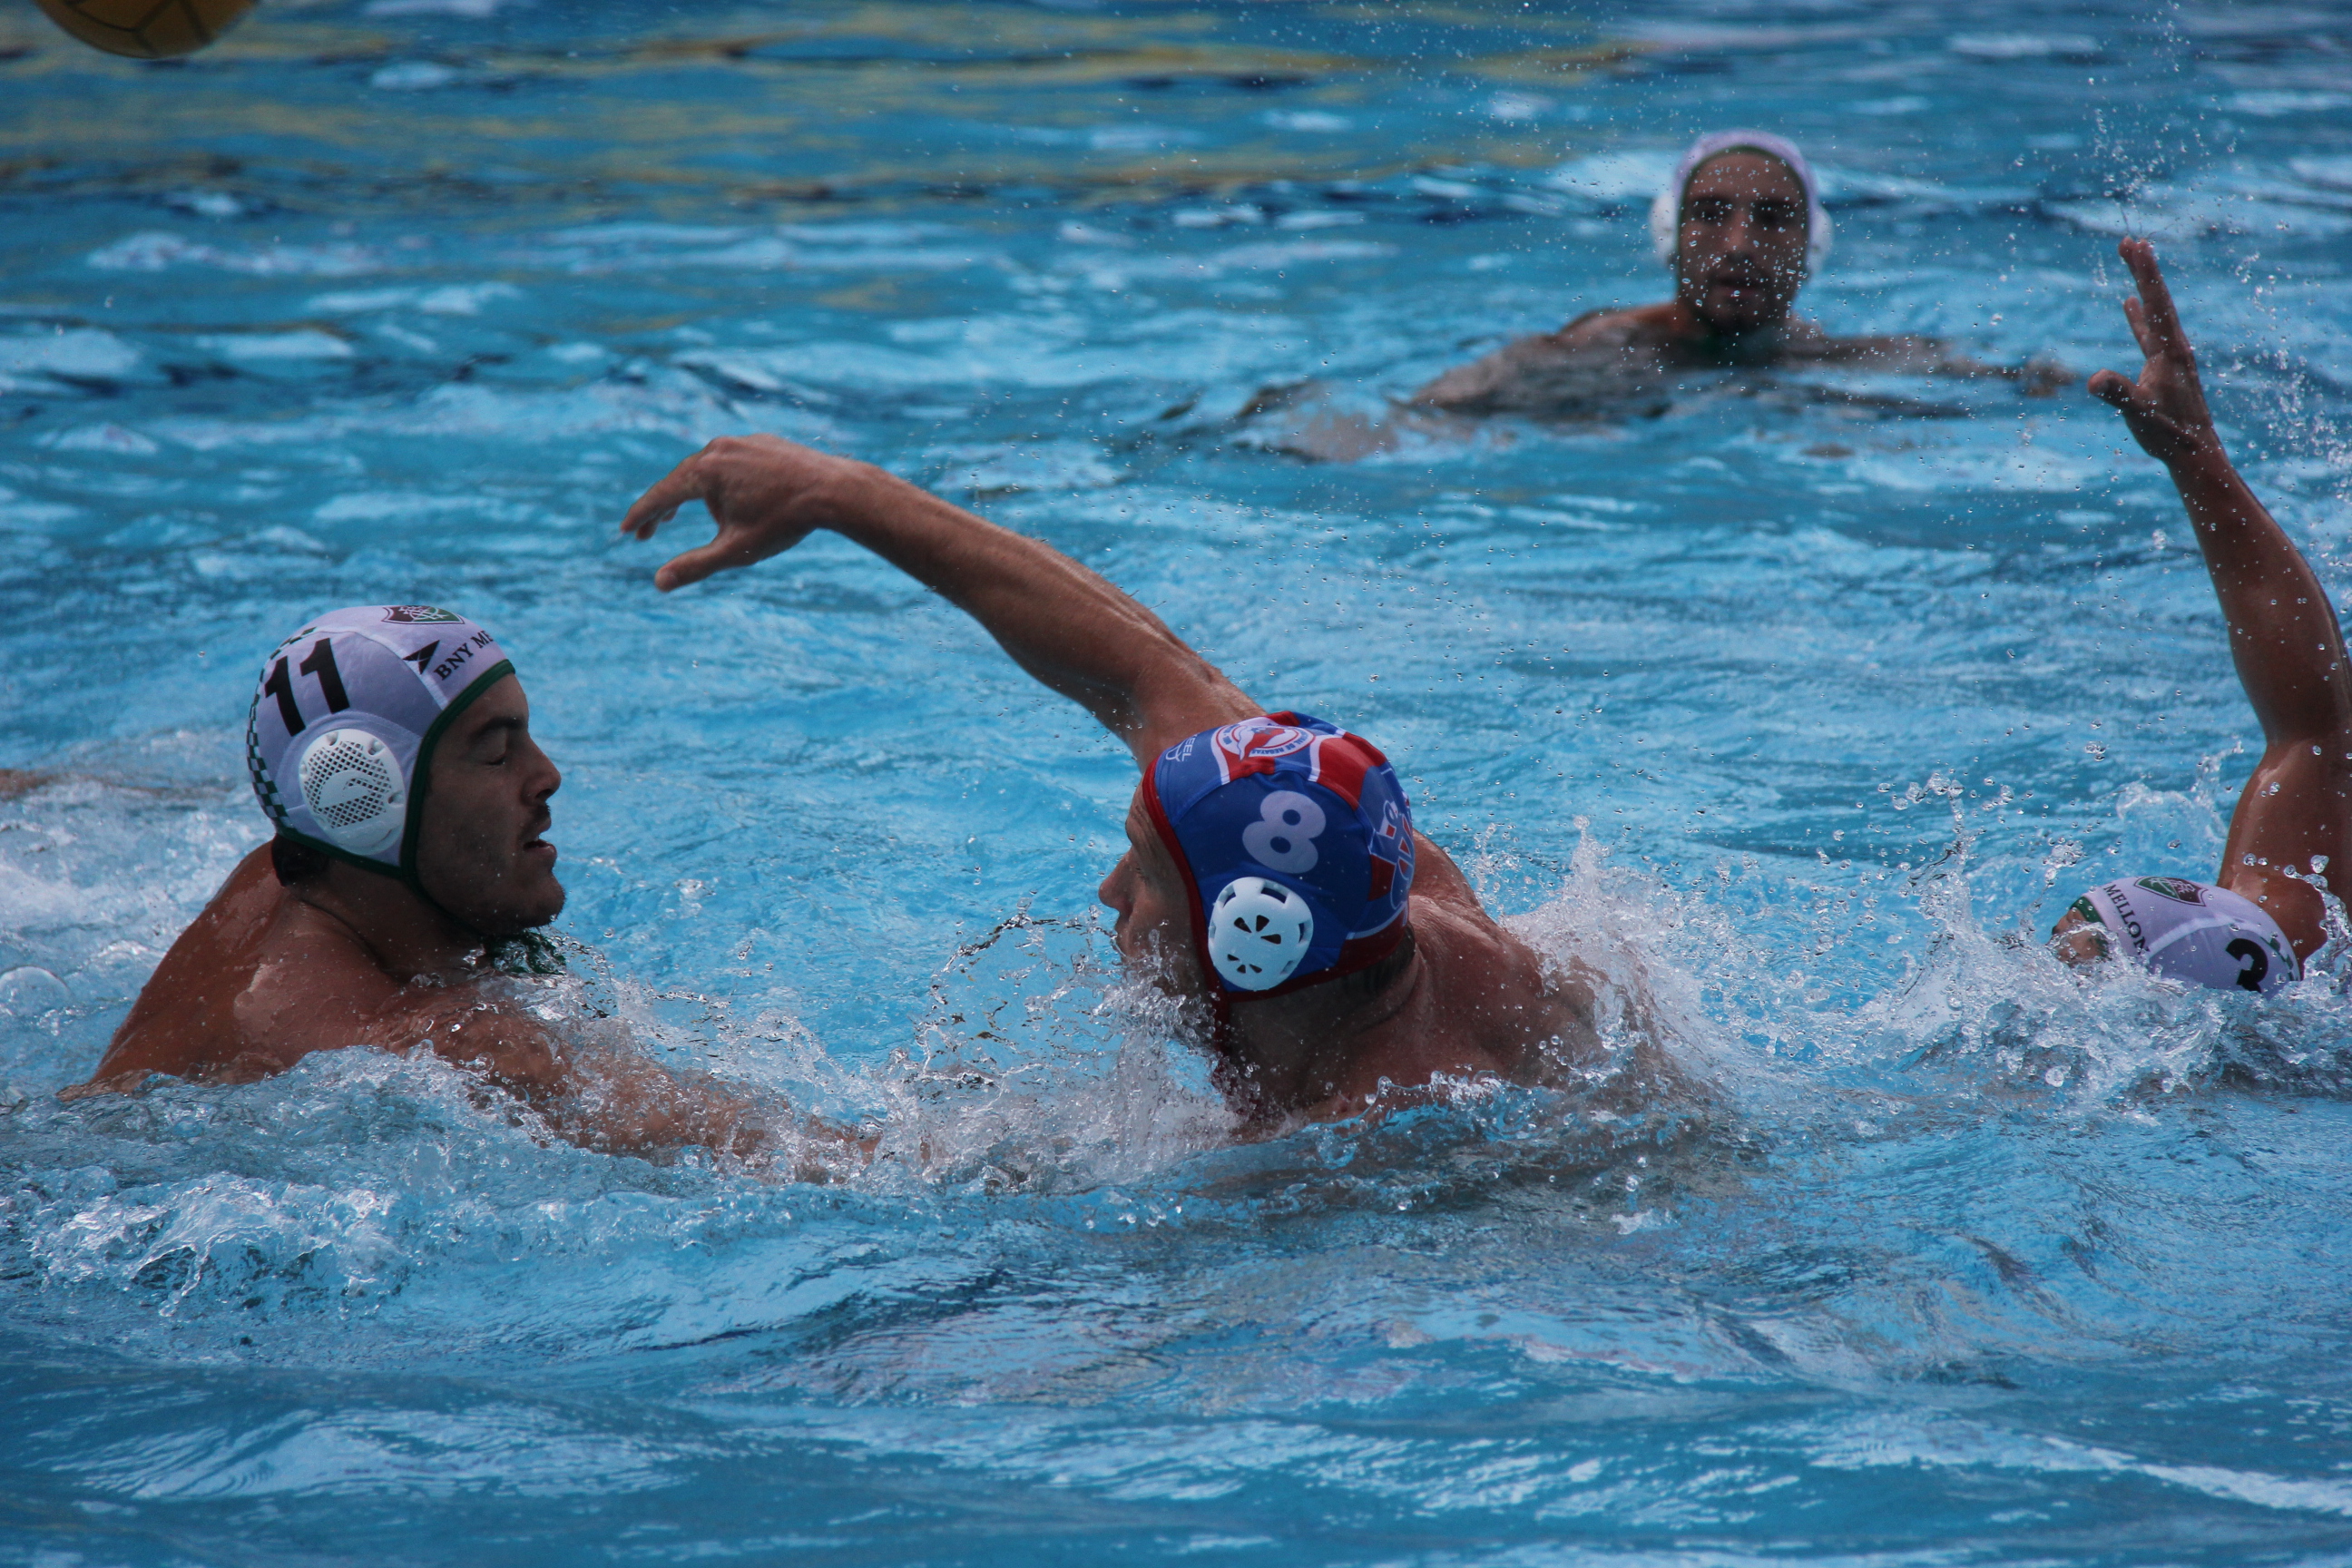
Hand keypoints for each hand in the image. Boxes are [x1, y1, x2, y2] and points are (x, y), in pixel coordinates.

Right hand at [619, 435, 873, 590]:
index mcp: (704, 471)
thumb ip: (695, 566)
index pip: (660, 495)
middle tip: (649, 533)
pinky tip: (730, 496)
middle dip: (663, 508)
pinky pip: (732, 462)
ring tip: (690, 516)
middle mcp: (717, 449)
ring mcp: (741, 442)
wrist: (834, 492)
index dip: (640, 515)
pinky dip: (721, 480)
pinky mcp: (762, 442)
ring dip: (694, 494)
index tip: (625, 530)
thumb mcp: (736, 550)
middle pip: (680, 480)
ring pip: (706, 469)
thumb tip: (658, 583)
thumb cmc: (784, 523)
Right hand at [2086, 238, 2219, 466]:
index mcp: (2170, 351)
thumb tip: (2093, 380)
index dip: (2145, 274)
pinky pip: (2147, 332)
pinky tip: (2130, 303)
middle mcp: (2173, 347)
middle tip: (2130, 241)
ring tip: (2133, 259)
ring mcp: (2169, 356)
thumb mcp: (2139, 414)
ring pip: (2153, 312)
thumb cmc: (2169, 434)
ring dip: (2143, 285)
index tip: (2136, 245)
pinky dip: (2138, 315)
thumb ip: (2119, 394)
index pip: (2157, 304)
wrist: (2194, 452)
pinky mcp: (2162, 367)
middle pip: (2158, 300)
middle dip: (2144, 270)